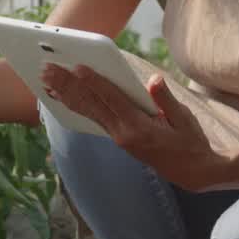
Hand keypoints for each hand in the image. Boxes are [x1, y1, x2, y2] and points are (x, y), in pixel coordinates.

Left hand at [40, 63, 229, 191]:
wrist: (192, 172)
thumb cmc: (190, 142)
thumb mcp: (184, 119)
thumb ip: (165, 99)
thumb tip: (153, 80)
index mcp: (139, 128)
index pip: (112, 100)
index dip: (95, 82)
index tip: (78, 67)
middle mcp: (123, 134)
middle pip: (91, 104)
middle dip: (68, 85)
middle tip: (48, 69)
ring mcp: (118, 138)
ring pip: (87, 112)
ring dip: (66, 94)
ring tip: (47, 80)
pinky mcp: (118, 139)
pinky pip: (92, 119)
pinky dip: (76, 106)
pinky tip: (62, 97)